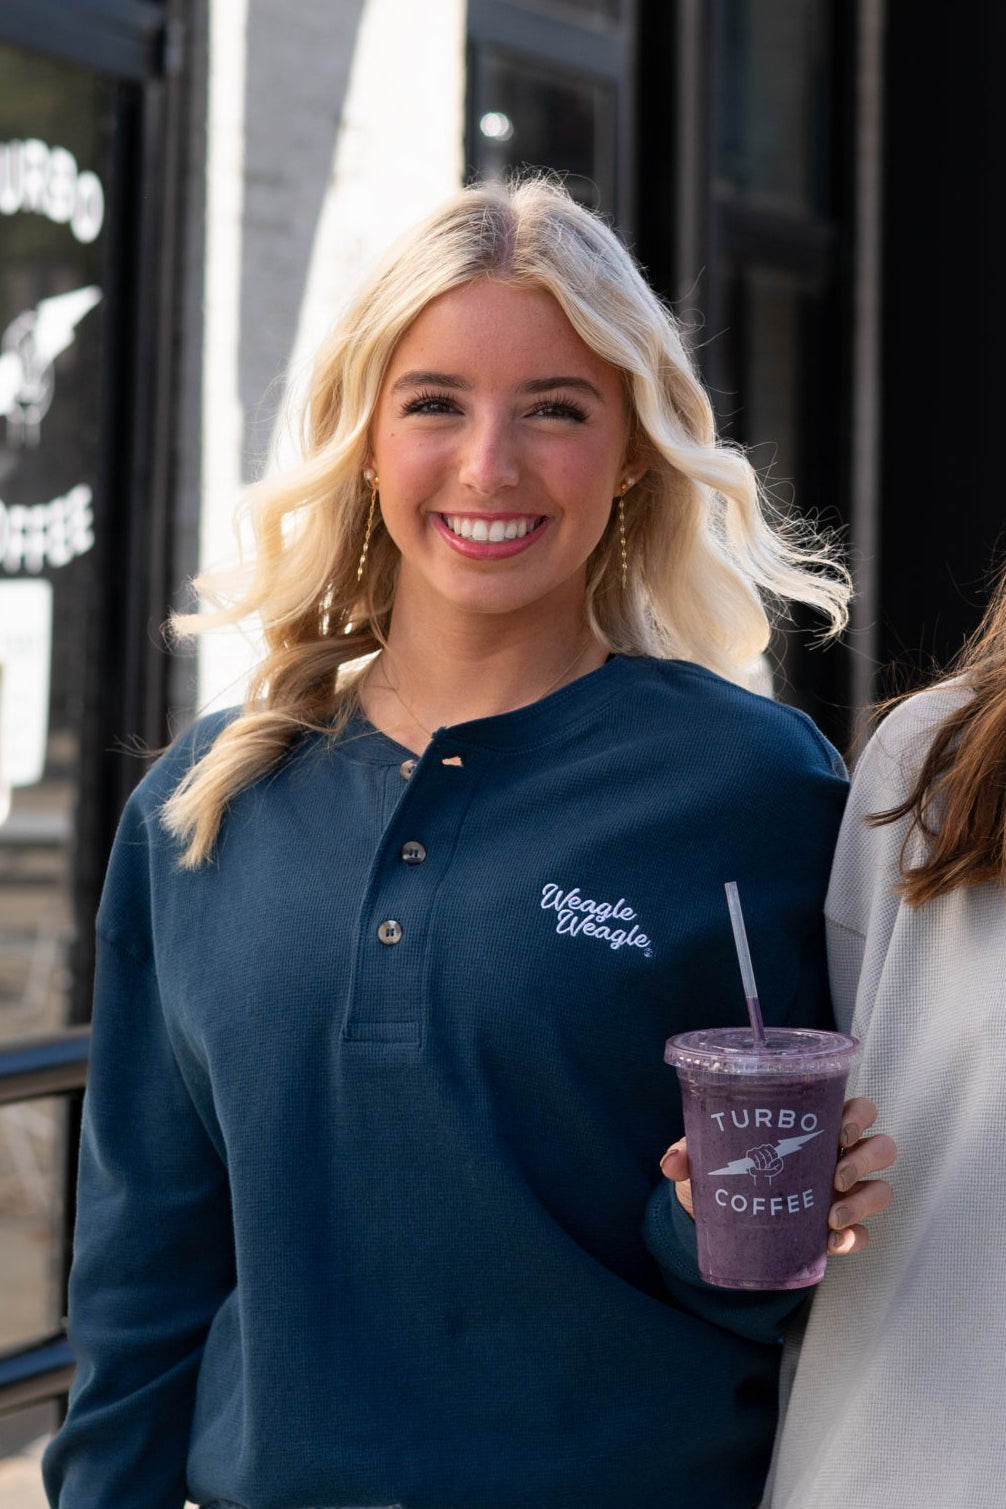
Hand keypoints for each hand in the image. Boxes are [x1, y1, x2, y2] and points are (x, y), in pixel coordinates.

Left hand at [659, 1096, 895, 1249]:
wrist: (723, 1217)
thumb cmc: (727, 1170)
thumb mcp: (706, 1156)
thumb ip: (689, 1151)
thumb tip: (672, 1162)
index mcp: (817, 1126)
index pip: (859, 1109)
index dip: (860, 1114)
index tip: (840, 1127)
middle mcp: (840, 1156)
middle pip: (881, 1147)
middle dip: (865, 1158)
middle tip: (835, 1174)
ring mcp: (845, 1194)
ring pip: (881, 1189)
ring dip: (864, 1201)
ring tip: (831, 1215)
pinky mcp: (840, 1230)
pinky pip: (864, 1234)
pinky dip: (854, 1238)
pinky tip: (833, 1242)